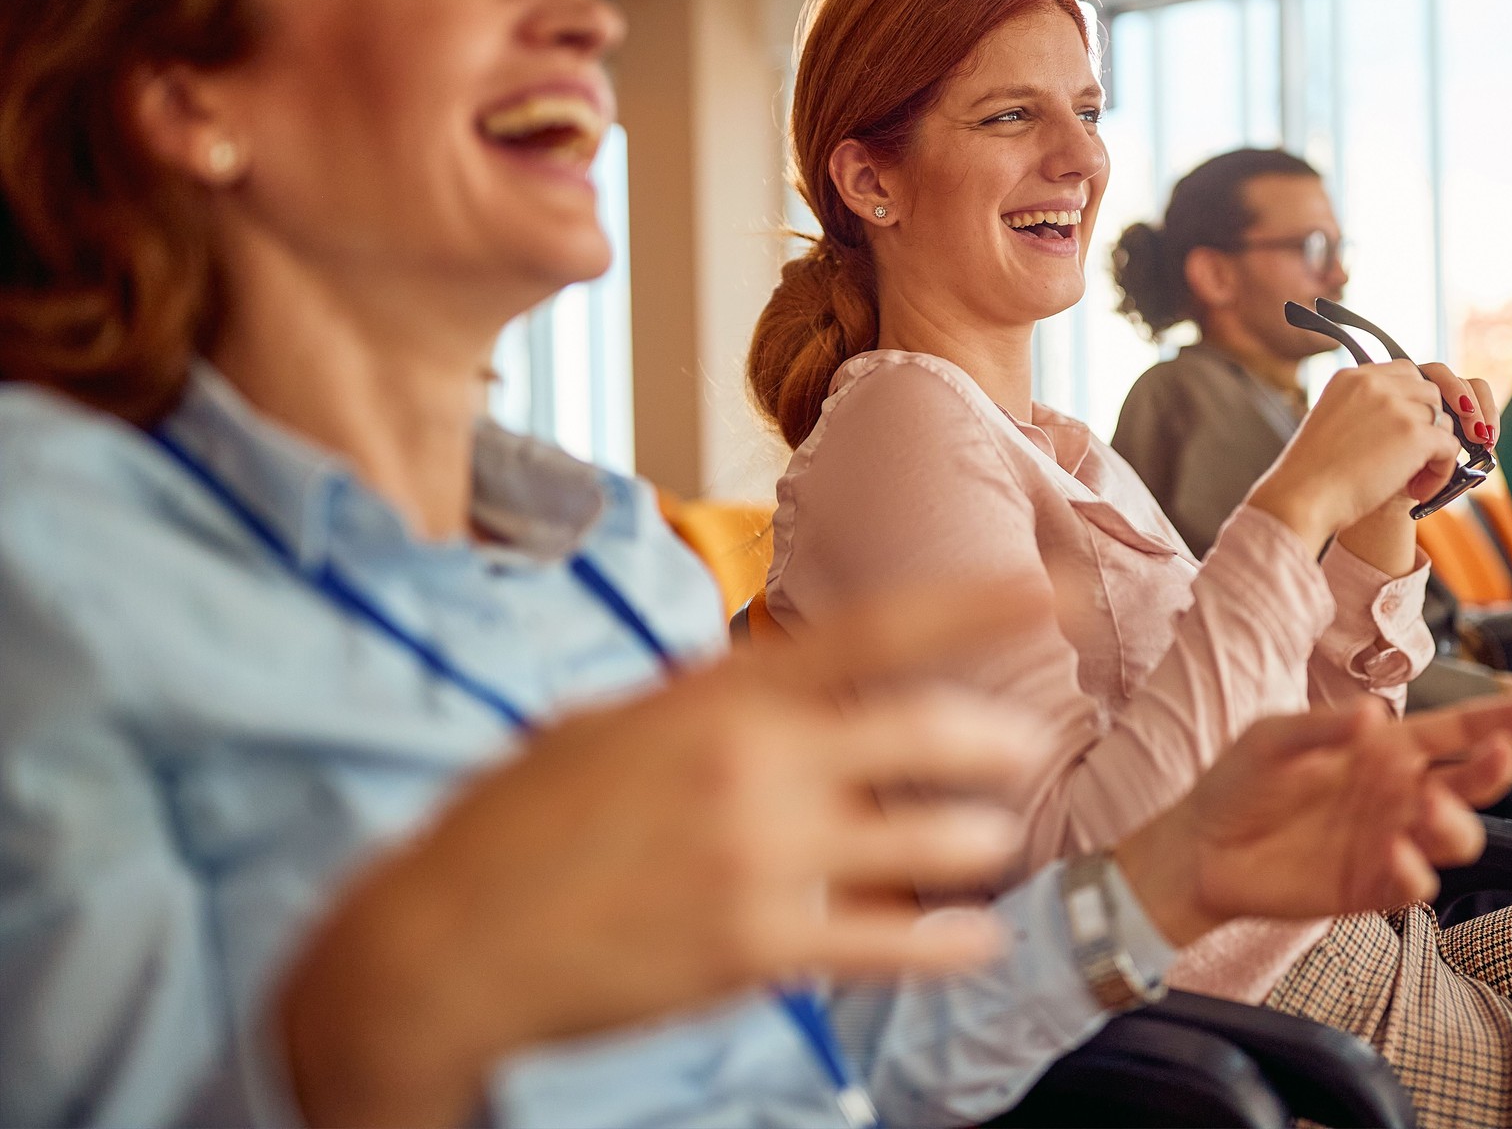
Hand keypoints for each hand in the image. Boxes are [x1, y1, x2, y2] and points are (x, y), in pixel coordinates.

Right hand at [279, 585, 1047, 1128]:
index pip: (869, 633)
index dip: (965, 607)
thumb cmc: (519, 824)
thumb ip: (706, 706)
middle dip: (994, 741)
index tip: (1035, 589)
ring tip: (995, 838)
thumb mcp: (610, 728)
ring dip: (978, 839)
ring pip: (923, 843)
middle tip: (1024, 744)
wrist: (448, 940)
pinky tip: (973, 940)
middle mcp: (754, 767)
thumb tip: (771, 690)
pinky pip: (886, 944)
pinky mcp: (756, 949)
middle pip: (921, 735)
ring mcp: (761, 860)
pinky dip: (944, 944)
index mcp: (718, 700)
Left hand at [1115, 690, 1511, 946]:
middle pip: (1472, 782)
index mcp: (1384, 748)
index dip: (1508, 719)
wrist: (1198, 848)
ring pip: (1455, 836)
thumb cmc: (1238, 783)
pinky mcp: (1370, 886)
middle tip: (1498, 756)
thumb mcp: (1272, 739)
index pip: (1458, 730)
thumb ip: (1322, 728)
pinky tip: (1398, 858)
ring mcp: (1389, 840)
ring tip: (1425, 812)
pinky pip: (1413, 883)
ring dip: (1455, 823)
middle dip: (1496, 768)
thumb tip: (1374, 714)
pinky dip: (1415, 872)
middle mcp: (1398, 793)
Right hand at [1248, 361, 1490, 553]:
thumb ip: (1363, 410)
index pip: (1404, 372)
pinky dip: (1441, 472)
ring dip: (1435, 452)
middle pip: (1429, 392)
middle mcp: (1374, 383)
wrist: (1302, 497)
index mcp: (1351, 377)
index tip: (1407, 433)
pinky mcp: (1414, 435)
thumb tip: (1398, 420)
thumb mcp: (1331, 423)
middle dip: (1429, 424)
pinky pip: (1449, 447)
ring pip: (1443, 420)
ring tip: (1414, 480)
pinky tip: (1418, 491)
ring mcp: (1396, 407)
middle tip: (1414, 459)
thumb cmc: (1310, 475)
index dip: (1413, 402)